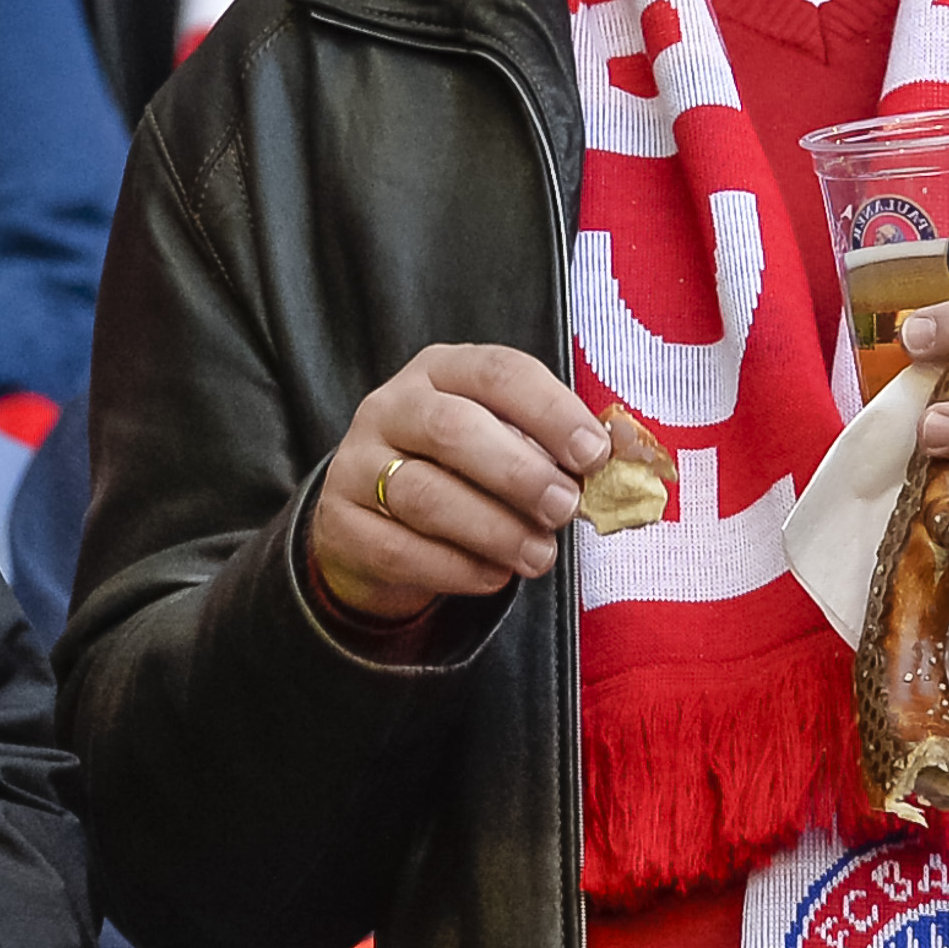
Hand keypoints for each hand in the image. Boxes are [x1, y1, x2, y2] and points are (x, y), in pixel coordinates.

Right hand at [310, 344, 609, 640]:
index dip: (550, 410)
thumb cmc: (460, 473)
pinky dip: (456, 568)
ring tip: (539, 555)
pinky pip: (399, 548)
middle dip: (519, 473)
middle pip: (453, 429)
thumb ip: (545, 445)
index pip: (497, 372)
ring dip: (493, 528)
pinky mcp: (340, 521)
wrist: (376, 523)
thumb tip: (608, 465)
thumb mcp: (498, 439)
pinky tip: (494, 576)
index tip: (594, 453)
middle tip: (565, 508)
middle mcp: (391, 407)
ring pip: (424, 494)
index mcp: (440, 371)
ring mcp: (356, 463)